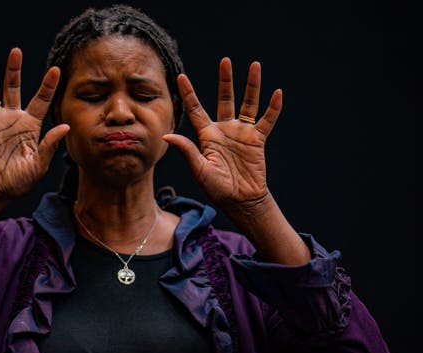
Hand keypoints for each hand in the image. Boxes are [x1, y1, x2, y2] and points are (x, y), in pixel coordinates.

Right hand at [0, 48, 69, 201]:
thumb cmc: (20, 180)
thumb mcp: (39, 164)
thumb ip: (50, 145)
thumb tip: (65, 127)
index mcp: (31, 126)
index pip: (41, 101)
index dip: (48, 85)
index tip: (56, 70)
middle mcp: (13, 118)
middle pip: (13, 88)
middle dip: (14, 70)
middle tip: (15, 51)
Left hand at [163, 57, 280, 211]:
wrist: (240, 200)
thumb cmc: (217, 188)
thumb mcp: (199, 169)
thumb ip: (186, 150)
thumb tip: (166, 135)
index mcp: (207, 136)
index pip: (196, 109)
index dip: (189, 93)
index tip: (181, 76)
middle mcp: (224, 130)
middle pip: (224, 99)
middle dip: (225, 80)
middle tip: (225, 61)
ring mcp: (241, 133)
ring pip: (247, 104)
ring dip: (251, 86)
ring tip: (255, 65)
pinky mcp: (257, 140)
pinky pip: (266, 121)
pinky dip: (273, 108)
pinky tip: (277, 93)